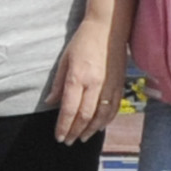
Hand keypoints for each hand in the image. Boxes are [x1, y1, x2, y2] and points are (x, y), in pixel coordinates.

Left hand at [45, 14, 121, 141]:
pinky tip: (99, 127)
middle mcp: (95, 84)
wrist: (108, 28)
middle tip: (68, 141)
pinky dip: (106, 120)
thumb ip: (58, 84)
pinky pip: (114, 108)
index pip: (69, 109)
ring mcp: (109, 85)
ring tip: (82, 138)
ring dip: (91, 130)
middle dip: (75, 131)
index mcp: (78, 77)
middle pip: (84, 115)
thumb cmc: (82, 42)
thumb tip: (50, 103)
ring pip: (101, 115)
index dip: (63, 126)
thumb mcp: (64, 60)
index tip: (59, 137)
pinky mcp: (119, 85)